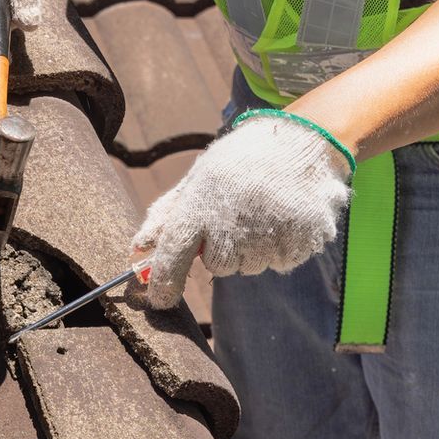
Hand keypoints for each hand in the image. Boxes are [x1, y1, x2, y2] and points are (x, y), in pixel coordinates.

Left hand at [128, 115, 351, 309]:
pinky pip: (281, 263)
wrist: (300, 140)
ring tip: (262, 212)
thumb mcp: (199, 178)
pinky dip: (281, 246)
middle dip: (222, 250)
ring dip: (252, 249)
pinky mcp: (301, 242)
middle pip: (218, 266)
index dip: (164, 281)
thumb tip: (137, 249)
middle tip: (234, 218)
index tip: (160, 299)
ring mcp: (270, 235)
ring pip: (251, 266)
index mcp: (201, 204)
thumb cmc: (241, 161)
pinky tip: (284, 217)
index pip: (173, 254)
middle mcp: (233, 225)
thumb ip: (167, 215)